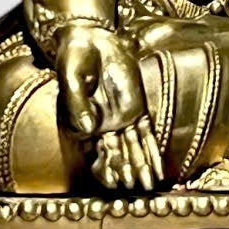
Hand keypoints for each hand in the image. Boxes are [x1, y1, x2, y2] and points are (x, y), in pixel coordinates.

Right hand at [53, 21, 163, 191]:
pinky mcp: (136, 110)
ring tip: (149, 185)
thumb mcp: (71, 78)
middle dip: (126, 172)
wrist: (91, 40)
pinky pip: (146, 133)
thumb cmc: (74, 59)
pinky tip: (158, 167)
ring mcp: (120, 120)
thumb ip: (78, 103)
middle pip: (116, 155)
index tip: (111, 182)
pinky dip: (152, 150)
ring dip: (141, 167)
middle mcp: (101, 128)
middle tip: (136, 188)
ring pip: (133, 148)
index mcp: (81, 126)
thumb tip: (89, 128)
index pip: (92, 153)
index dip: (102, 169)